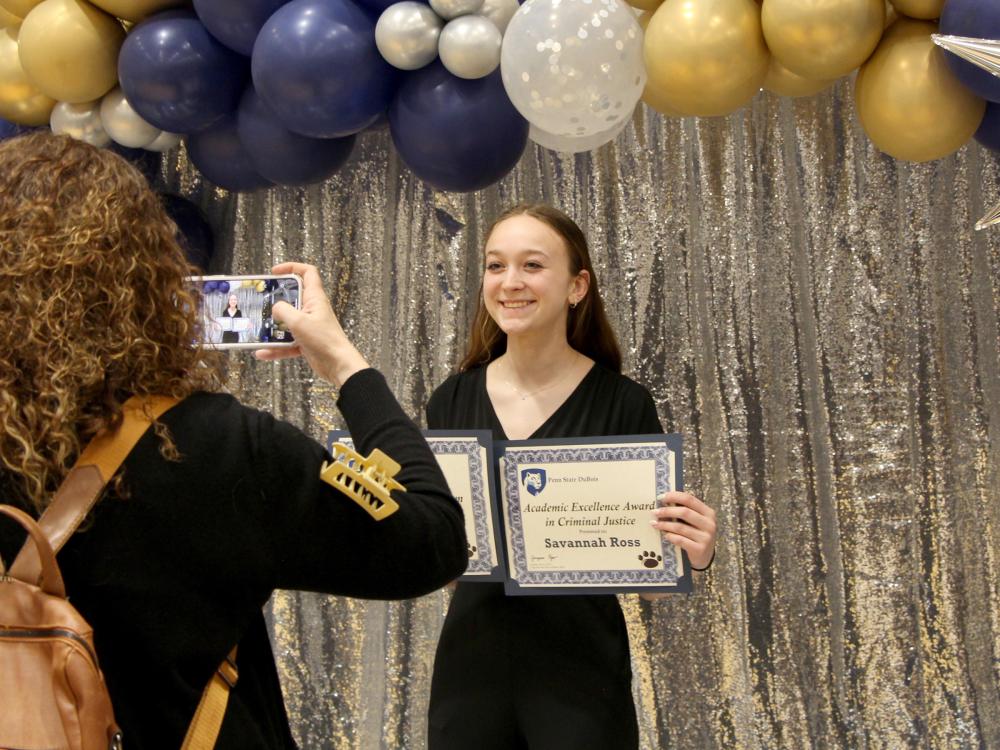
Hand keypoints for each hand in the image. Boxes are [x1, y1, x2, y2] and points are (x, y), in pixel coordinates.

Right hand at [254, 262, 368, 386]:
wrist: (338, 365)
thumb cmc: (324, 340)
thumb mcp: (298, 322)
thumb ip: (283, 310)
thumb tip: (275, 308)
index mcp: (315, 298)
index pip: (308, 273)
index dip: (292, 267)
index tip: (275, 272)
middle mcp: (312, 310)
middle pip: (292, 297)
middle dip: (276, 299)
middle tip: (261, 302)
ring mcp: (309, 326)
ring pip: (287, 322)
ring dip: (273, 326)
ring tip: (257, 329)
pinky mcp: (306, 342)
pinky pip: (287, 342)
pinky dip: (276, 348)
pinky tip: (262, 353)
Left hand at [650, 491, 715, 570]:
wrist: (704, 556)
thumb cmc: (696, 534)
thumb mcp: (695, 521)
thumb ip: (685, 511)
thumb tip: (664, 501)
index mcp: (708, 512)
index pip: (690, 499)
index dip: (674, 496)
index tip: (660, 497)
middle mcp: (709, 524)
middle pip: (684, 512)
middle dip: (667, 511)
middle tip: (654, 512)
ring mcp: (706, 537)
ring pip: (680, 527)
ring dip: (664, 524)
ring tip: (654, 523)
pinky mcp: (699, 549)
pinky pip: (680, 540)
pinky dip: (670, 536)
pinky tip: (664, 535)